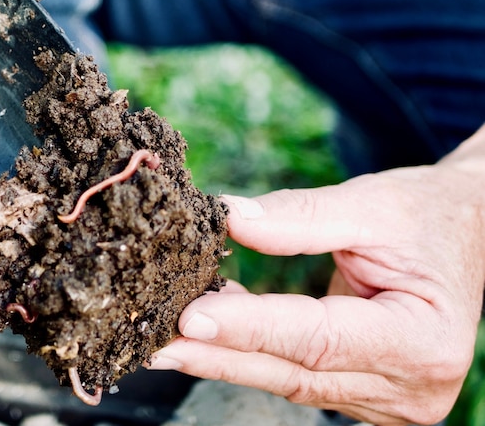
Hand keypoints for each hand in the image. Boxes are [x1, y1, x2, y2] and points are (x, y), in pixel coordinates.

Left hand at [149, 125, 484, 424]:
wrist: (465, 236)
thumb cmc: (424, 217)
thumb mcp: (372, 205)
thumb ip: (301, 217)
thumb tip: (229, 217)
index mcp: (421, 340)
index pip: (317, 338)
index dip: (250, 327)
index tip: (189, 316)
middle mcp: (409, 387)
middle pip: (293, 370)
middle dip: (218, 354)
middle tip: (152, 340)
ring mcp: (388, 400)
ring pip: (288, 378)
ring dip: (226, 356)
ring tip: (164, 334)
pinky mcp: (364, 393)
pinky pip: (295, 374)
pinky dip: (251, 352)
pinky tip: (208, 330)